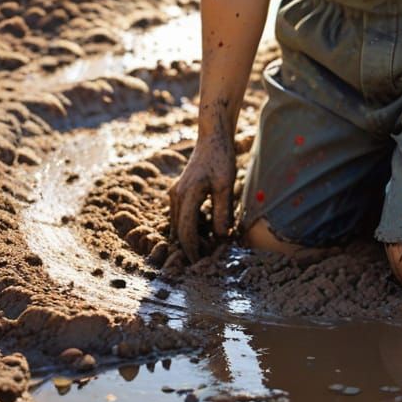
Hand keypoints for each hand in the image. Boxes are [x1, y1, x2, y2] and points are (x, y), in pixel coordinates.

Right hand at [167, 128, 236, 262]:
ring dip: (191, 236)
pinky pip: (181, 215)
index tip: (200, 264)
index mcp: (187, 195)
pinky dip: (191, 225)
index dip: (192, 250)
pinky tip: (207, 229)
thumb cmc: (221, 158)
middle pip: (179, 230)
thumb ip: (222, 211)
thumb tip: (220, 237)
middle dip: (191, 246)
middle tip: (207, 258)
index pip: (186, 231)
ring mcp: (175, 193)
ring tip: (209, 246)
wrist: (213, 137)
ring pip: (178, 224)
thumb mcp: (225, 185)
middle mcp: (176, 196)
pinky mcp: (179, 192)